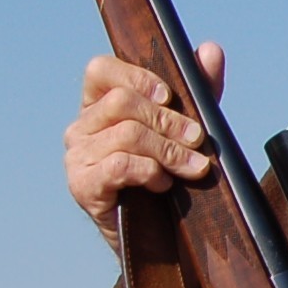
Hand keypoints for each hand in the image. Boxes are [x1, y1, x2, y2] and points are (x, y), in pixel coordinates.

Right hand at [65, 42, 224, 253]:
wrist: (158, 237)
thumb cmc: (168, 174)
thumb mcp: (187, 127)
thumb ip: (198, 89)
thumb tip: (210, 50)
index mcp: (99, 104)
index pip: (100, 70)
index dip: (136, 76)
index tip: (169, 96)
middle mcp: (82, 126)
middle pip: (122, 103)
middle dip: (169, 121)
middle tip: (199, 140)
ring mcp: (77, 156)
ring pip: (126, 134)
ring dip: (169, 151)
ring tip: (193, 168)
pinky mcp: (82, 185)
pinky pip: (118, 165)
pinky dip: (149, 171)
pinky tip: (164, 184)